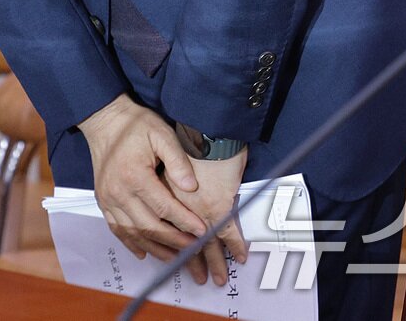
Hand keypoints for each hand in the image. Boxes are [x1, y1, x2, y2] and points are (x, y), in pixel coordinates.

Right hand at [77, 95, 206, 261]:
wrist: (104, 120)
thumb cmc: (136, 125)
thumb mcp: (162, 134)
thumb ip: (178, 161)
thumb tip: (192, 187)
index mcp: (135, 175)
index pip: (164, 208)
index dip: (185, 222)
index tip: (203, 231)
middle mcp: (118, 191)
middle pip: (148, 226)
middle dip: (174, 241)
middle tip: (194, 250)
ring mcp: (108, 198)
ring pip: (133, 233)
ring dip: (155, 248)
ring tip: (175, 258)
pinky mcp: (103, 200)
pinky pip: (117, 229)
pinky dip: (131, 243)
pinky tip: (145, 252)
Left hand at [165, 138, 248, 286]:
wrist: (204, 128)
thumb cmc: (186, 138)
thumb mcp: (166, 157)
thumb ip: (170, 178)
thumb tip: (175, 190)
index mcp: (167, 194)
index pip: (170, 227)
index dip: (176, 244)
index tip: (178, 257)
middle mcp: (182, 206)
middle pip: (187, 241)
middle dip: (193, 261)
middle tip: (200, 278)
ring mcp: (200, 208)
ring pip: (206, 243)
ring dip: (213, 261)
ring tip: (218, 277)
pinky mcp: (219, 205)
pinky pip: (228, 233)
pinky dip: (235, 246)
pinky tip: (240, 257)